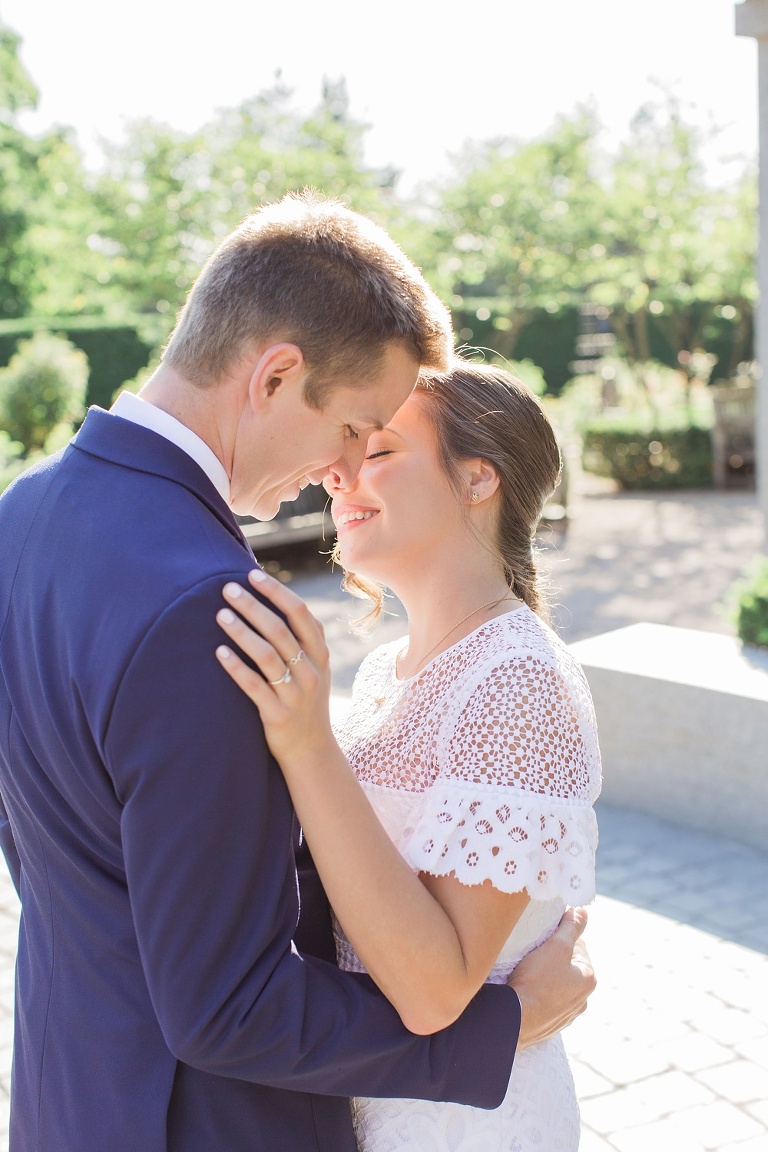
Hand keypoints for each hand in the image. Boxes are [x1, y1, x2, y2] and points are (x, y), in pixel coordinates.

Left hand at [215, 569, 335, 767]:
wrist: (312, 750)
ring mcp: (296, 694)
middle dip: (252, 606)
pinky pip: (254, 687)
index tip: (252, 575)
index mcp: (320, 653)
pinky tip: (219, 652)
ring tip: (219, 615)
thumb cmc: (305, 700)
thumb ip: (301, 638)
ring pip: (266, 655)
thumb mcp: (314, 667)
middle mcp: (311, 670)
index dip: (276, 592)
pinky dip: (236, 667)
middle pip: (280, 630)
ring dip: (241, 632)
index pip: (300, 613)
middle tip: (227, 589)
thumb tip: (272, 598)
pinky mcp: (278, 715)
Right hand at [508, 907, 595, 1047]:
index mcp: (589, 979)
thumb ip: (571, 927)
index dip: (559, 937)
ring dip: (545, 976)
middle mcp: (582, 999)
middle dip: (552, 958)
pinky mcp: (551, 1025)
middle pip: (567, 965)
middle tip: (533, 955)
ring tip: (527, 973)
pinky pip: (546, 1001)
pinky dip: (538, 994)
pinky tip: (526, 991)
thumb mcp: (556, 946)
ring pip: (557, 984)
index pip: (577, 945)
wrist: (515, 1020)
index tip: (543, 940)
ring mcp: (567, 1014)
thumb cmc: (536, 981)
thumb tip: (583, 911)